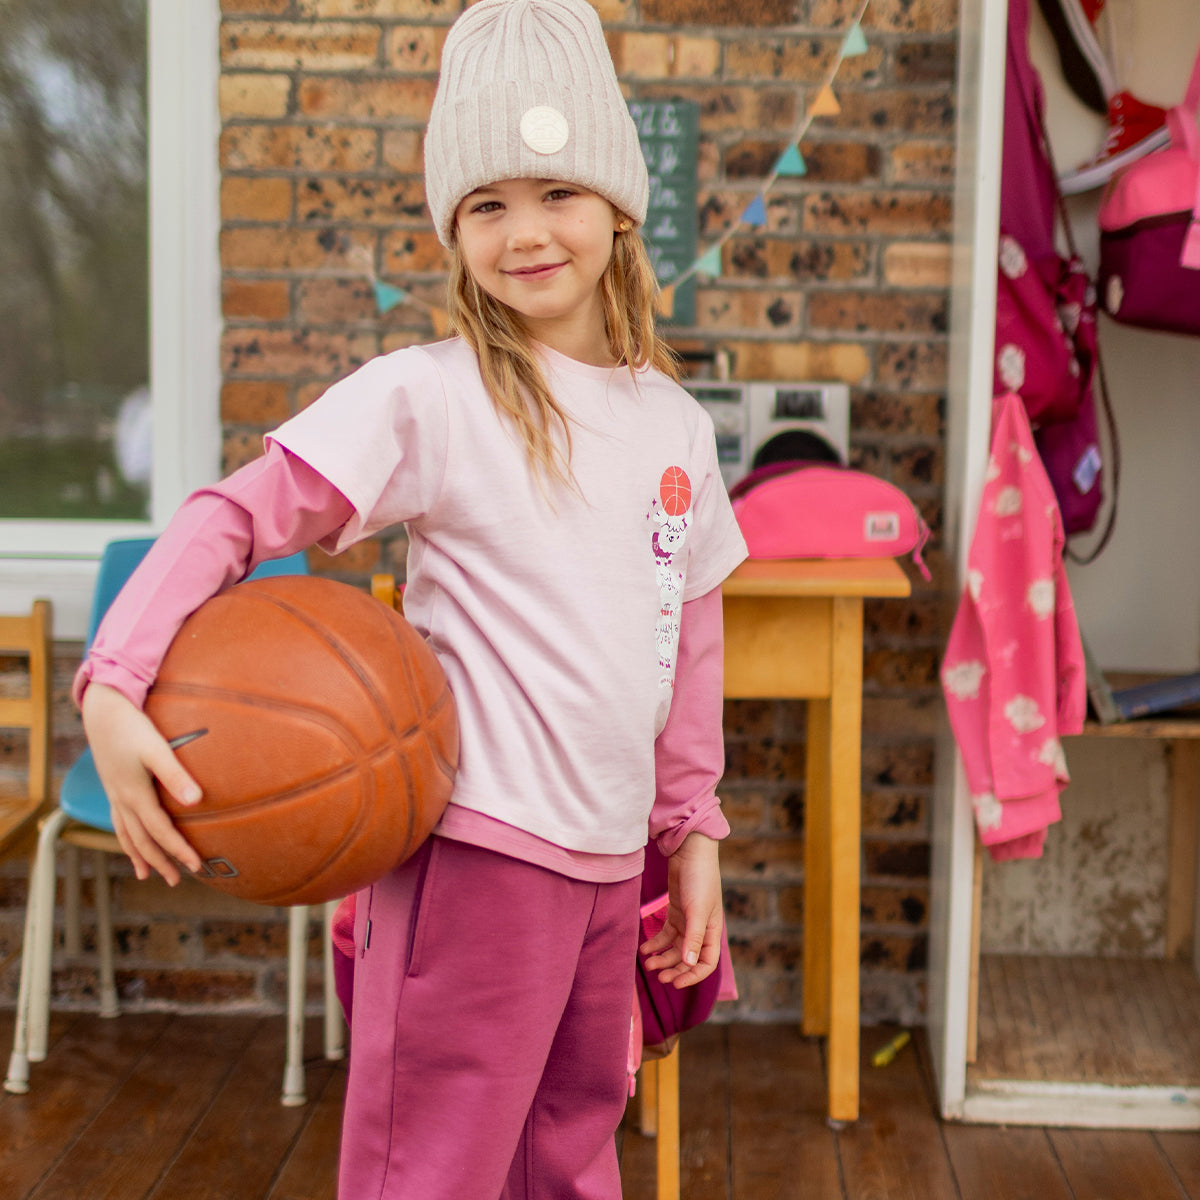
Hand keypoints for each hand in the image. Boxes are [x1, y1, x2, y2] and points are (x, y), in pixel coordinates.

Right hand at [80, 683, 203, 884]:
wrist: (102, 711)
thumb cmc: (132, 727)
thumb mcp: (157, 749)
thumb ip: (176, 775)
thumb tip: (196, 801)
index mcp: (135, 795)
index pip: (161, 831)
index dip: (178, 851)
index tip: (196, 867)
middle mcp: (122, 800)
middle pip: (142, 840)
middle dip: (159, 861)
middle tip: (176, 880)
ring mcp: (114, 795)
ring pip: (126, 834)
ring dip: (139, 854)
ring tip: (146, 874)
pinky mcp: (112, 786)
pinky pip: (118, 821)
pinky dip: (126, 837)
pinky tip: (131, 840)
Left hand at [639, 832, 723, 988]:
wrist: (690, 851)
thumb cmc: (699, 879)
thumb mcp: (697, 909)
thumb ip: (693, 937)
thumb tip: (689, 964)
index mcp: (711, 931)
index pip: (706, 963)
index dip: (692, 976)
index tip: (674, 983)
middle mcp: (700, 929)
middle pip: (688, 959)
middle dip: (673, 969)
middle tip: (657, 976)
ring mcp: (687, 921)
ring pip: (675, 948)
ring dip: (662, 958)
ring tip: (647, 963)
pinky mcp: (676, 911)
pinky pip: (665, 934)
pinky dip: (656, 943)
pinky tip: (644, 948)